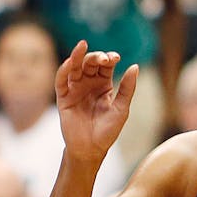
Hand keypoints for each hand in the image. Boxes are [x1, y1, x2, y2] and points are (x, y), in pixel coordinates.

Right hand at [55, 40, 134, 161]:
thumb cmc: (108, 131)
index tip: (115, 58)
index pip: (105, 66)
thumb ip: (127, 88)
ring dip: (77, 56)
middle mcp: (88, 84)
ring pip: (74, 68)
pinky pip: (61, 81)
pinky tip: (68, 63)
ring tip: (82, 46)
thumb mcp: (122, 109)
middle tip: (103, 58)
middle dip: (96, 57)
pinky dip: (63, 70)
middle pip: (90, 63)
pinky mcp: (63, 98)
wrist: (91, 149)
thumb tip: (135, 66)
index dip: (109, 58)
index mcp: (104, 85)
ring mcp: (75, 90)